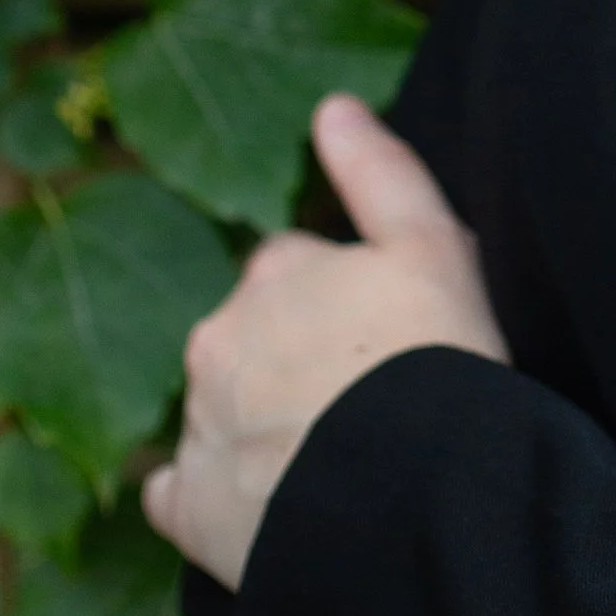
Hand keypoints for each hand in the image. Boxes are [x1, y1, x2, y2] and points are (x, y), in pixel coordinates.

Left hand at [143, 95, 507, 592]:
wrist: (409, 498)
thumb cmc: (435, 362)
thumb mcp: (433, 246)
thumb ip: (381, 171)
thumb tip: (332, 107)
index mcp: (275, 270)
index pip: (297, 268)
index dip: (346, 299)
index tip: (387, 332)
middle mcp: (220, 337)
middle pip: (253, 335)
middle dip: (293, 356)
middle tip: (366, 397)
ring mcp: (199, 426)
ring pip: (221, 406)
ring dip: (260, 419)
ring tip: (333, 458)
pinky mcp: (189, 509)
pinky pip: (181, 493)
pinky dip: (207, 494)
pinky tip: (254, 506)